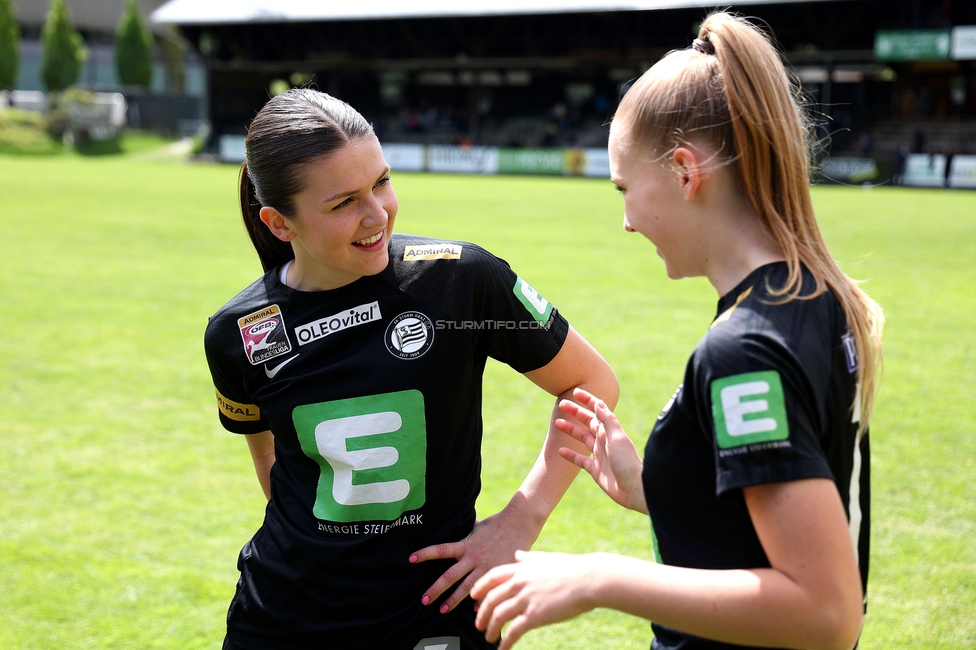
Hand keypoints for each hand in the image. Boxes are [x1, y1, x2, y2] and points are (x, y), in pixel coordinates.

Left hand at [410, 505, 540, 613]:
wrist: (520, 523)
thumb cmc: (497, 523)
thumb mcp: (477, 525)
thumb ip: (466, 530)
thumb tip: (455, 523)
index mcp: (466, 545)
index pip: (441, 550)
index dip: (425, 554)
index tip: (411, 559)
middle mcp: (473, 558)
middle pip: (450, 576)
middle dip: (436, 590)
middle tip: (424, 600)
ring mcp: (485, 568)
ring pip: (466, 588)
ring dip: (453, 601)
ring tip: (442, 610)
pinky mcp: (498, 574)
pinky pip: (486, 591)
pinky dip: (479, 601)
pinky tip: (474, 610)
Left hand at [471, 550, 599, 648]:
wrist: (589, 579)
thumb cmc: (571, 568)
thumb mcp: (546, 558)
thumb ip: (528, 558)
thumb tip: (518, 555)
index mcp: (521, 569)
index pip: (491, 578)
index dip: (480, 588)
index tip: (474, 597)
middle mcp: (519, 583)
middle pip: (490, 599)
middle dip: (481, 613)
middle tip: (479, 623)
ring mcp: (526, 599)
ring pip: (497, 616)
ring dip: (490, 629)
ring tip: (489, 637)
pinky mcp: (535, 616)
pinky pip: (513, 631)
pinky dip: (505, 642)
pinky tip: (502, 649)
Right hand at [555, 387, 646, 513]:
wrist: (634, 488)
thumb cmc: (628, 461)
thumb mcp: (617, 438)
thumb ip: (607, 420)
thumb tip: (598, 403)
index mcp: (610, 431)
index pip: (597, 411)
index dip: (587, 400)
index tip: (575, 392)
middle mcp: (604, 441)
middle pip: (587, 422)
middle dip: (575, 412)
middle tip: (561, 404)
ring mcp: (599, 455)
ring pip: (582, 438)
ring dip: (570, 430)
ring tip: (557, 423)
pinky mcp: (595, 470)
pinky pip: (579, 459)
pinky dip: (570, 455)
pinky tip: (560, 451)